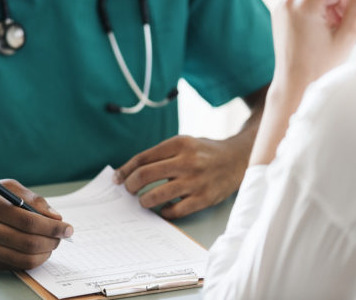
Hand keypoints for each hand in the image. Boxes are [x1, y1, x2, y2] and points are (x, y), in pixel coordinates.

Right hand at [0, 180, 72, 270]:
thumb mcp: (5, 188)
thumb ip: (33, 200)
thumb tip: (56, 218)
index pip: (28, 220)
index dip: (52, 227)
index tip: (68, 228)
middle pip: (27, 242)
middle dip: (52, 241)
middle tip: (62, 237)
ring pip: (22, 259)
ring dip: (44, 254)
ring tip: (51, 244)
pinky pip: (13, 265)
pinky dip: (30, 260)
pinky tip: (35, 250)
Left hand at [113, 135, 245, 218]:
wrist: (237, 159)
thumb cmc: (205, 152)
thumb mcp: (184, 144)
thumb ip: (162, 155)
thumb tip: (132, 171)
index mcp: (179, 144)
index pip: (143, 158)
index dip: (126, 170)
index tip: (118, 178)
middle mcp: (186, 161)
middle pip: (145, 175)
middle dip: (130, 185)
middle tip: (128, 190)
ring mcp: (195, 181)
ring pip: (156, 195)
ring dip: (144, 201)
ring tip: (143, 201)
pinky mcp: (203, 198)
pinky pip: (175, 211)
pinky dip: (165, 212)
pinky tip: (164, 208)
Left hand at [271, 0, 355, 93]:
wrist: (294, 83)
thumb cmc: (322, 65)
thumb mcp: (348, 34)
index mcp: (305, 5)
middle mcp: (289, 1)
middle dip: (339, 3)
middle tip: (343, 29)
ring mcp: (281, 6)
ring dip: (329, 9)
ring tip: (331, 34)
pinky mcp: (279, 11)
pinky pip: (305, 2)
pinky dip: (316, 12)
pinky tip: (319, 32)